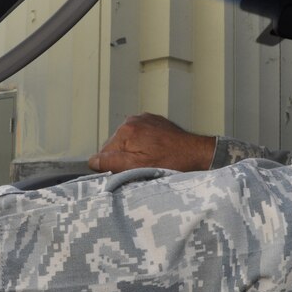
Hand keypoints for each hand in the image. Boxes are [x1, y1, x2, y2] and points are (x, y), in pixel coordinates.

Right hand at [88, 113, 214, 172]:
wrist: (199, 154)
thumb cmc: (172, 162)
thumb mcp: (138, 167)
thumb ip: (112, 163)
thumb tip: (93, 161)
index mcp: (126, 131)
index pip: (104, 153)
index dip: (113, 167)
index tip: (127, 173)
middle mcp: (133, 120)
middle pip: (116, 146)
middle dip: (125, 158)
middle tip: (142, 168)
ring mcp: (146, 119)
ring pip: (129, 142)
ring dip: (135, 152)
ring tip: (152, 161)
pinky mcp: (156, 122)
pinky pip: (142, 136)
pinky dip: (146, 145)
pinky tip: (157, 153)